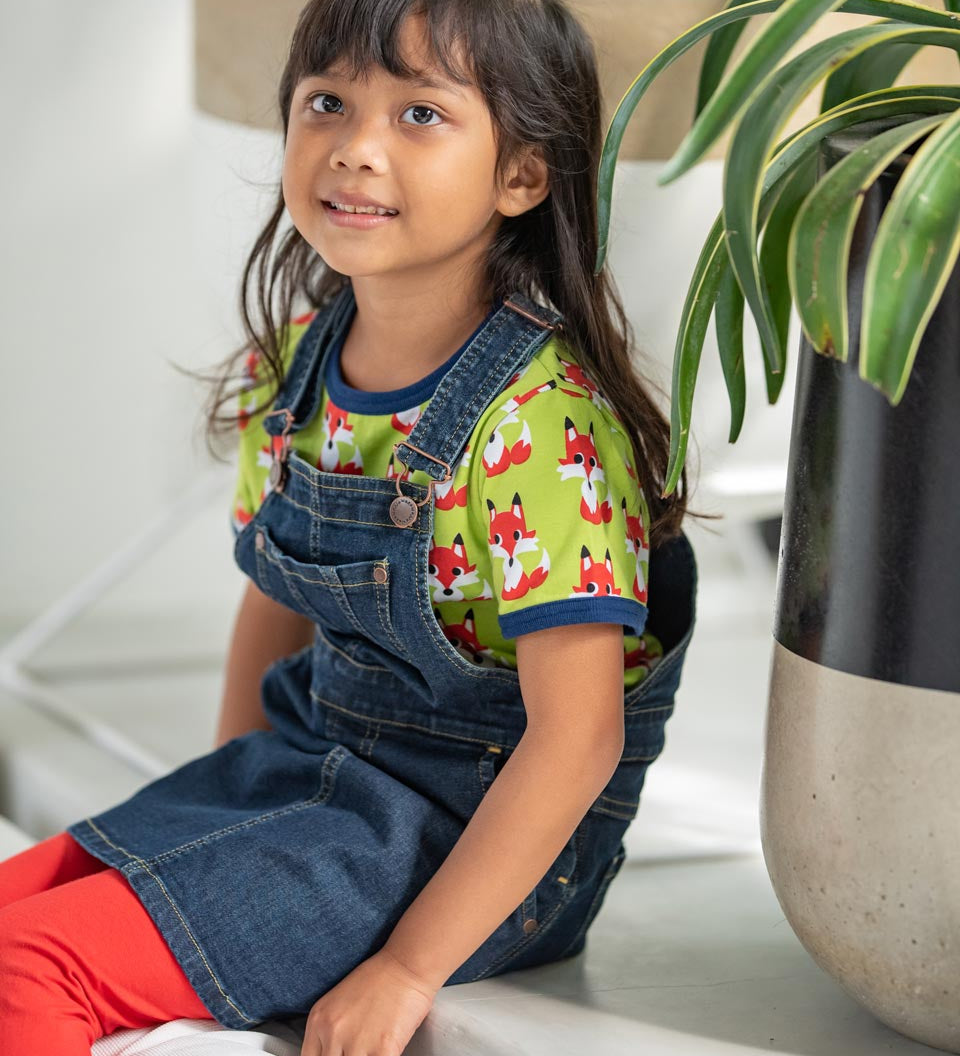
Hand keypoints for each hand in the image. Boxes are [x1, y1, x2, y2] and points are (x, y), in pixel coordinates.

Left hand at [299, 947, 438, 1055]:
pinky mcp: (382, 1050)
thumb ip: (329, 1030)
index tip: (337, 1055)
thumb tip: (333, 1053)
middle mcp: (332, 1032)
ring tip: (369, 1051)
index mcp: (318, 1020)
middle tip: (357, 1051)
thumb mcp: (338, 1001)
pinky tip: (385, 1052)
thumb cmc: (378, 979)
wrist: (406, 964)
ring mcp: (356, 1043)